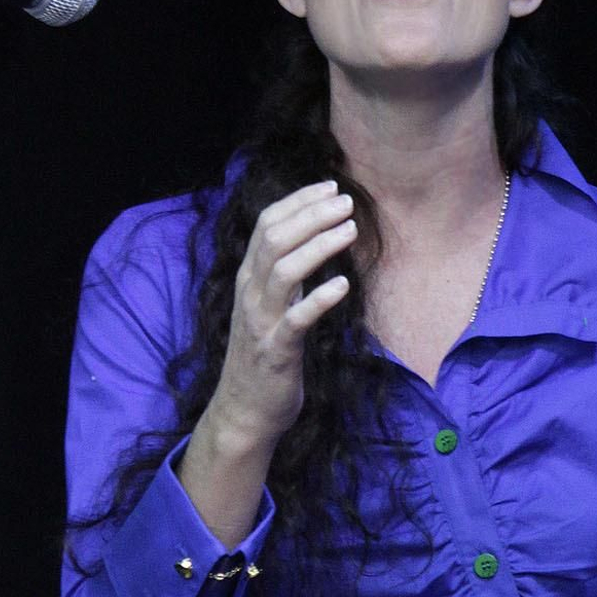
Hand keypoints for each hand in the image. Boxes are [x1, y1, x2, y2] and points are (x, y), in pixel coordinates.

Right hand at [209, 181, 356, 452]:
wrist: (246, 410)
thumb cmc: (266, 355)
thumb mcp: (272, 307)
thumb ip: (286, 277)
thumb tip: (311, 242)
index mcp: (249, 279)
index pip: (268, 225)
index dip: (298, 202)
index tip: (330, 186)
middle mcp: (250, 293)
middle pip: (275, 239)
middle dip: (311, 215)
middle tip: (347, 201)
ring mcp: (261, 321)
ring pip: (283, 271)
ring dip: (319, 246)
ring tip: (351, 230)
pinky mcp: (275, 350)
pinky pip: (296, 320)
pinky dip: (319, 299)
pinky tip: (343, 286)